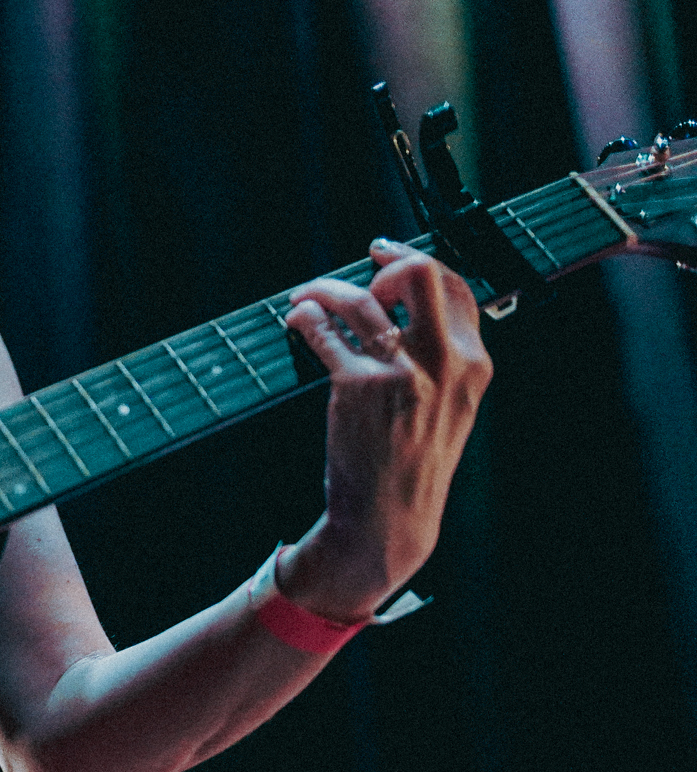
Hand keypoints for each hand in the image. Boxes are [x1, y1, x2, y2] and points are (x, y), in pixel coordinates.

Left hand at [280, 239, 492, 620]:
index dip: (417, 261)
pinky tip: (298, 320)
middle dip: (385, 261)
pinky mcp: (356, 385)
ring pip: (360, 300)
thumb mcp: (451, 408)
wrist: (389, 516)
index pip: (455, 288)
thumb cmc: (412, 460)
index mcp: (473, 365)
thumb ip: (442, 359)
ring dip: (324, 290)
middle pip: (419, 275)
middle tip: (359, 271)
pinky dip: (305, 318)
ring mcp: (400, 372)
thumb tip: (404, 306)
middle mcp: (443, 363)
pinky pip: (324, 331)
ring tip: (306, 298)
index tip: (387, 255)